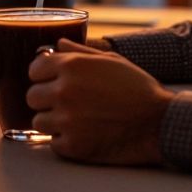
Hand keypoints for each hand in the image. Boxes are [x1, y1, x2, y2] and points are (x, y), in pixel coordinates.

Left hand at [26, 39, 174, 164]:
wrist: (158, 123)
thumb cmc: (138, 89)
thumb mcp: (113, 60)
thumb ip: (81, 52)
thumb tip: (59, 45)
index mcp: (72, 66)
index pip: (34, 69)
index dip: (43, 75)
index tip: (52, 80)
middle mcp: (64, 91)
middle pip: (32, 96)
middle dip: (46, 99)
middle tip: (66, 103)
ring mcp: (67, 120)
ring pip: (39, 122)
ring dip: (53, 122)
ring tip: (76, 120)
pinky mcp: (73, 146)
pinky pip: (54, 143)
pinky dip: (66, 141)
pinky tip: (85, 134)